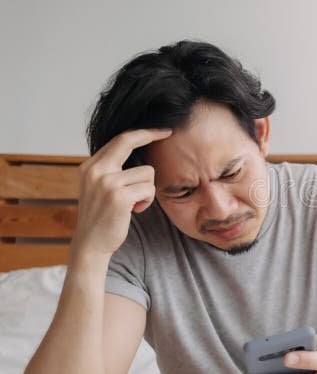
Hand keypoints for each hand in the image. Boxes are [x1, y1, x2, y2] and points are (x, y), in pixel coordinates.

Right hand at [71, 128, 172, 260]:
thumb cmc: (102, 217)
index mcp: (90, 167)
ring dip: (148, 189)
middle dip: (151, 134)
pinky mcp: (119, 196)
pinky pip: (149, 189)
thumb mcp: (99, 188)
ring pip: (147, 172)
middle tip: (168, 132)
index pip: (118, 140)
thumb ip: (111, 171)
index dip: (141, 132)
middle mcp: (95, 170)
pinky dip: (147, 201)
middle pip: (128, 141)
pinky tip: (135, 210)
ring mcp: (106, 182)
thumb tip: (136, 151)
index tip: (159, 129)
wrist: (91, 244)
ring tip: (134, 204)